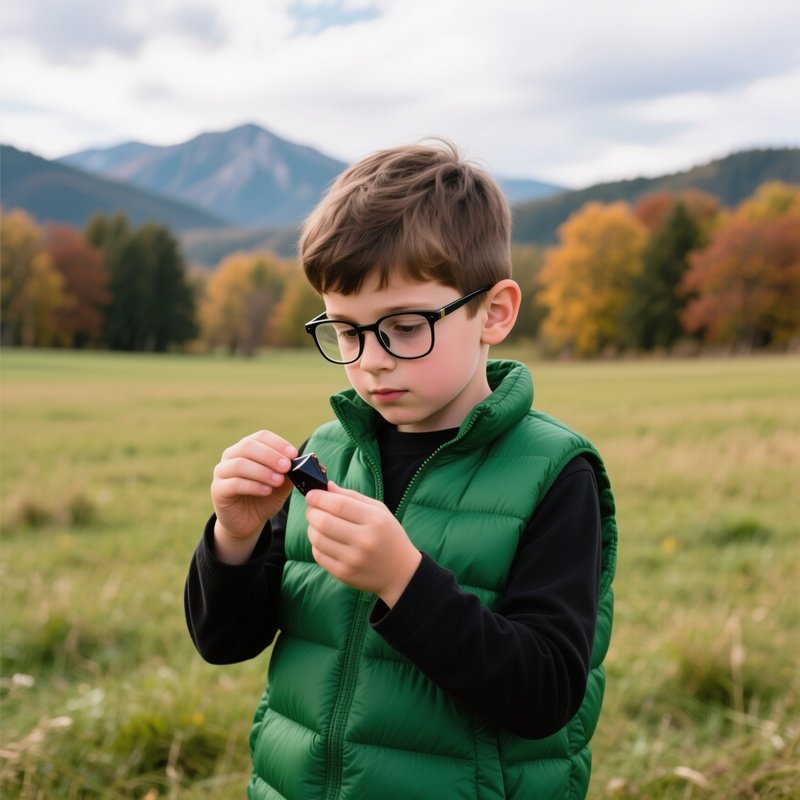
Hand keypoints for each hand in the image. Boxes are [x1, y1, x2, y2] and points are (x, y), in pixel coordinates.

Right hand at [211, 431, 297, 561]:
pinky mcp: (218, 490)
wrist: (248, 521)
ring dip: (262, 471)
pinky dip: (253, 486)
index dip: (278, 443)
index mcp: (247, 448)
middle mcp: (231, 455)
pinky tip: (267, 491)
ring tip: (278, 481)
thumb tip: (301, 461)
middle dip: (270, 456)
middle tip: (287, 467)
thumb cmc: (265, 497)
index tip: (293, 454)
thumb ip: (288, 472)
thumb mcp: (281, 484)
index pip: (261, 436)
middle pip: (248, 446)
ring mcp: (222, 472)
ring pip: (240, 464)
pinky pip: (234, 483)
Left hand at [304, 482, 421, 606]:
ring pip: (318, 539)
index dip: (319, 498)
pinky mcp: (344, 574)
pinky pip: (319, 555)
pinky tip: (324, 541)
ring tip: (317, 524)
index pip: (338, 504)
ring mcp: (353, 559)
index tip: (311, 494)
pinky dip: (316, 545)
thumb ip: (352, 497)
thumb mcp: (379, 511)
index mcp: (375, 520)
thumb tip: (327, 487)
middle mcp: (364, 540)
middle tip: (312, 509)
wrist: (401, 573)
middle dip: (312, 512)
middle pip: (324, 521)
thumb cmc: (388, 536)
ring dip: (312, 528)